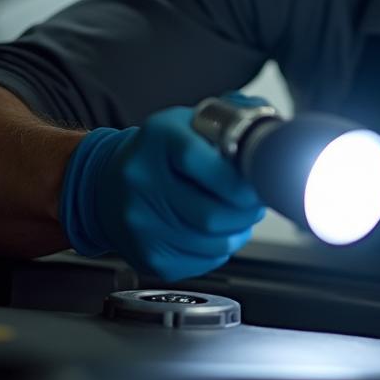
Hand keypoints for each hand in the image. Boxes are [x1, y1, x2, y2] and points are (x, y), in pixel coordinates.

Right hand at [59, 101, 265, 280]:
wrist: (106, 182)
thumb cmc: (162, 151)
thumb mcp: (191, 122)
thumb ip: (236, 118)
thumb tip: (273, 133)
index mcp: (158, 139)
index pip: (197, 160)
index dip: (235, 180)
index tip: (254, 183)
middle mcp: (141, 180)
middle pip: (210, 214)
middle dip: (246, 212)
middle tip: (254, 203)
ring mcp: (139, 222)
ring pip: (211, 243)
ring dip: (238, 232)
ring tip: (239, 216)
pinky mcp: (145, 254)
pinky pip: (201, 261)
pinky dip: (220, 249)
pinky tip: (217, 232)